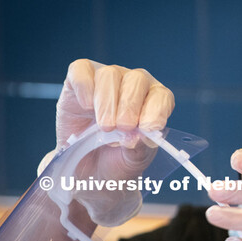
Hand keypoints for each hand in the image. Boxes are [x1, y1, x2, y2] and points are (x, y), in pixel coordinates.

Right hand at [39, 59, 174, 225]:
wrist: (88, 169)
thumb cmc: (117, 160)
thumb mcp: (134, 160)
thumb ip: (140, 148)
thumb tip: (138, 135)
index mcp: (154, 103)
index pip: (161, 97)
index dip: (156, 110)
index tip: (148, 128)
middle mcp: (133, 86)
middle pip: (136, 80)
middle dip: (130, 106)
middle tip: (123, 128)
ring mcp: (107, 80)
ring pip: (110, 75)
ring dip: (107, 102)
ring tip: (105, 127)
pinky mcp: (79, 80)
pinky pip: (82, 71)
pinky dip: (84, 87)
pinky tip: (86, 107)